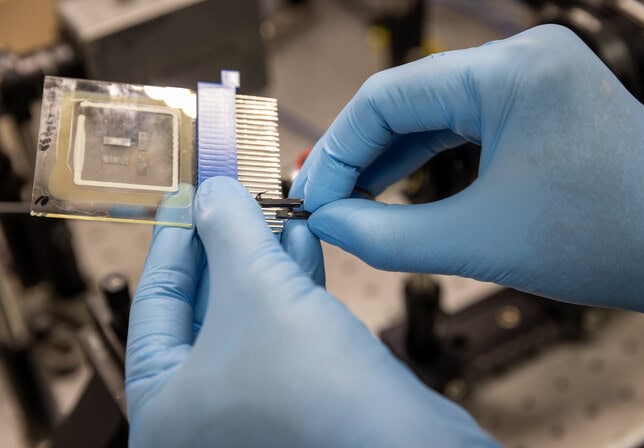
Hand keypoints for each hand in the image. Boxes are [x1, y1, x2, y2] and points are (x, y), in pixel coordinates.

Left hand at [125, 177, 496, 446]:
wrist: (406, 445)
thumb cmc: (317, 393)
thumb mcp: (257, 288)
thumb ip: (227, 231)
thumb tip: (211, 192)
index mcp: (164, 408)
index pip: (155, 303)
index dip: (174, 240)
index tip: (188, 197)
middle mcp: (201, 418)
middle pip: (202, 308)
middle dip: (225, 246)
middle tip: (232, 198)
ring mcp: (251, 411)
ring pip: (247, 316)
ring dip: (262, 260)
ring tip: (274, 212)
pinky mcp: (297, 400)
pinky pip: (280, 331)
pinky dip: (289, 286)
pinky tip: (300, 245)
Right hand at [293, 25, 643, 317]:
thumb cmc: (605, 244)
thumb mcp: (478, 243)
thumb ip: (386, 237)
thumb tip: (327, 224)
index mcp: (511, 73)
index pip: (387, 96)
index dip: (338, 150)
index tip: (313, 195)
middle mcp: (522, 56)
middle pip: (406, 98)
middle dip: (357, 153)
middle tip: (322, 198)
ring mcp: (533, 73)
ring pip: (430, 109)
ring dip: (386, 154)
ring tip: (348, 197)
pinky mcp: (537, 98)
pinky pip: (461, 119)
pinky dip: (423, 154)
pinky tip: (391, 184)